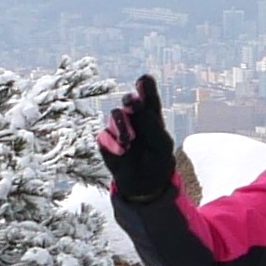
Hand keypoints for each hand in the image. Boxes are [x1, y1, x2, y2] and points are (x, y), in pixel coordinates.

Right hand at [96, 73, 174, 195]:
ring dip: (122, 124)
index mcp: (151, 116)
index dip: (146, 88)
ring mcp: (118, 128)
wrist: (143, 185)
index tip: (144, 80)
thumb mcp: (161, 145)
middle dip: (131, 101)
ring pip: (115, 115)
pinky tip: (122, 151)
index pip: (149, 98)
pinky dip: (112, 143)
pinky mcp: (106, 140)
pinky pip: (104, 136)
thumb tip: (134, 108)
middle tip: (132, 103)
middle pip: (130, 102)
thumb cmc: (157, 160)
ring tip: (129, 139)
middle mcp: (133, 118)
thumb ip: (151, 125)